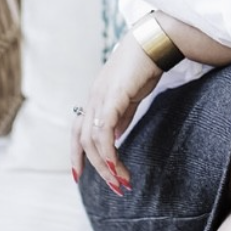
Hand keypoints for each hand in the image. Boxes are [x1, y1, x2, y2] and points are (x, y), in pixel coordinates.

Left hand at [71, 33, 160, 194]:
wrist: (154, 43)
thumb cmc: (143, 66)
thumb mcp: (130, 97)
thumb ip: (121, 117)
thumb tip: (115, 137)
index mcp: (95, 99)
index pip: (78, 131)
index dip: (76, 155)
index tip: (80, 177)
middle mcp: (93, 99)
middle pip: (83, 141)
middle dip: (96, 169)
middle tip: (116, 187)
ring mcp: (100, 97)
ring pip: (92, 140)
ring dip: (106, 166)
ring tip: (122, 181)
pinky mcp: (113, 96)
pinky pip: (104, 130)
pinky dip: (108, 151)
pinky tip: (116, 166)